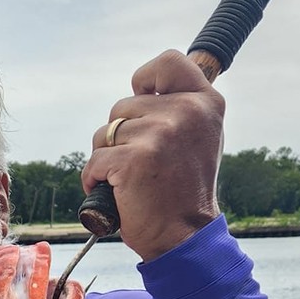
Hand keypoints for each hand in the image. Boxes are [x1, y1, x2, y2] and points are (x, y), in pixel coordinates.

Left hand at [83, 50, 224, 261]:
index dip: (144, 79)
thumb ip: (180, 108)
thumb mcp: (199, 137)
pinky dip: (93, 180)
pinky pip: (94, 160)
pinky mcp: (133, 159)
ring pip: (104, 133)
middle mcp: (186, 111)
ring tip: (127, 181)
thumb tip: (147, 87)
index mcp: (206, 102)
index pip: (168, 62)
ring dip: (104, 159)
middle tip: (137, 164)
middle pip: (123, 105)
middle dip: (118, 135)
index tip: (142, 98)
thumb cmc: (183, 191)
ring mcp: (160, 134)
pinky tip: (112, 193)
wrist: (184, 236)